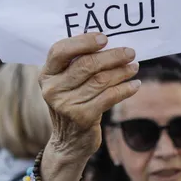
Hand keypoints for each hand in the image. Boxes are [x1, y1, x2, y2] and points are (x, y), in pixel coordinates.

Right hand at [39, 33, 140, 161]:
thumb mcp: (65, 84)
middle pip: (86, 65)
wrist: (68, 142)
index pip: (60, 50)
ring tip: (134, 67)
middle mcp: (52, 89)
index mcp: (46, 74)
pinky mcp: (82, 117)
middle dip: (112, 56)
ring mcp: (66, 105)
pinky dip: (125, 89)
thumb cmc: (72, 103)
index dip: (83, 42)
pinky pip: (109, 97)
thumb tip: (110, 43)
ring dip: (122, 71)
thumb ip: (77, 64)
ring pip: (101, 80)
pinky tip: (134, 85)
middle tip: (130, 52)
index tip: (104, 38)